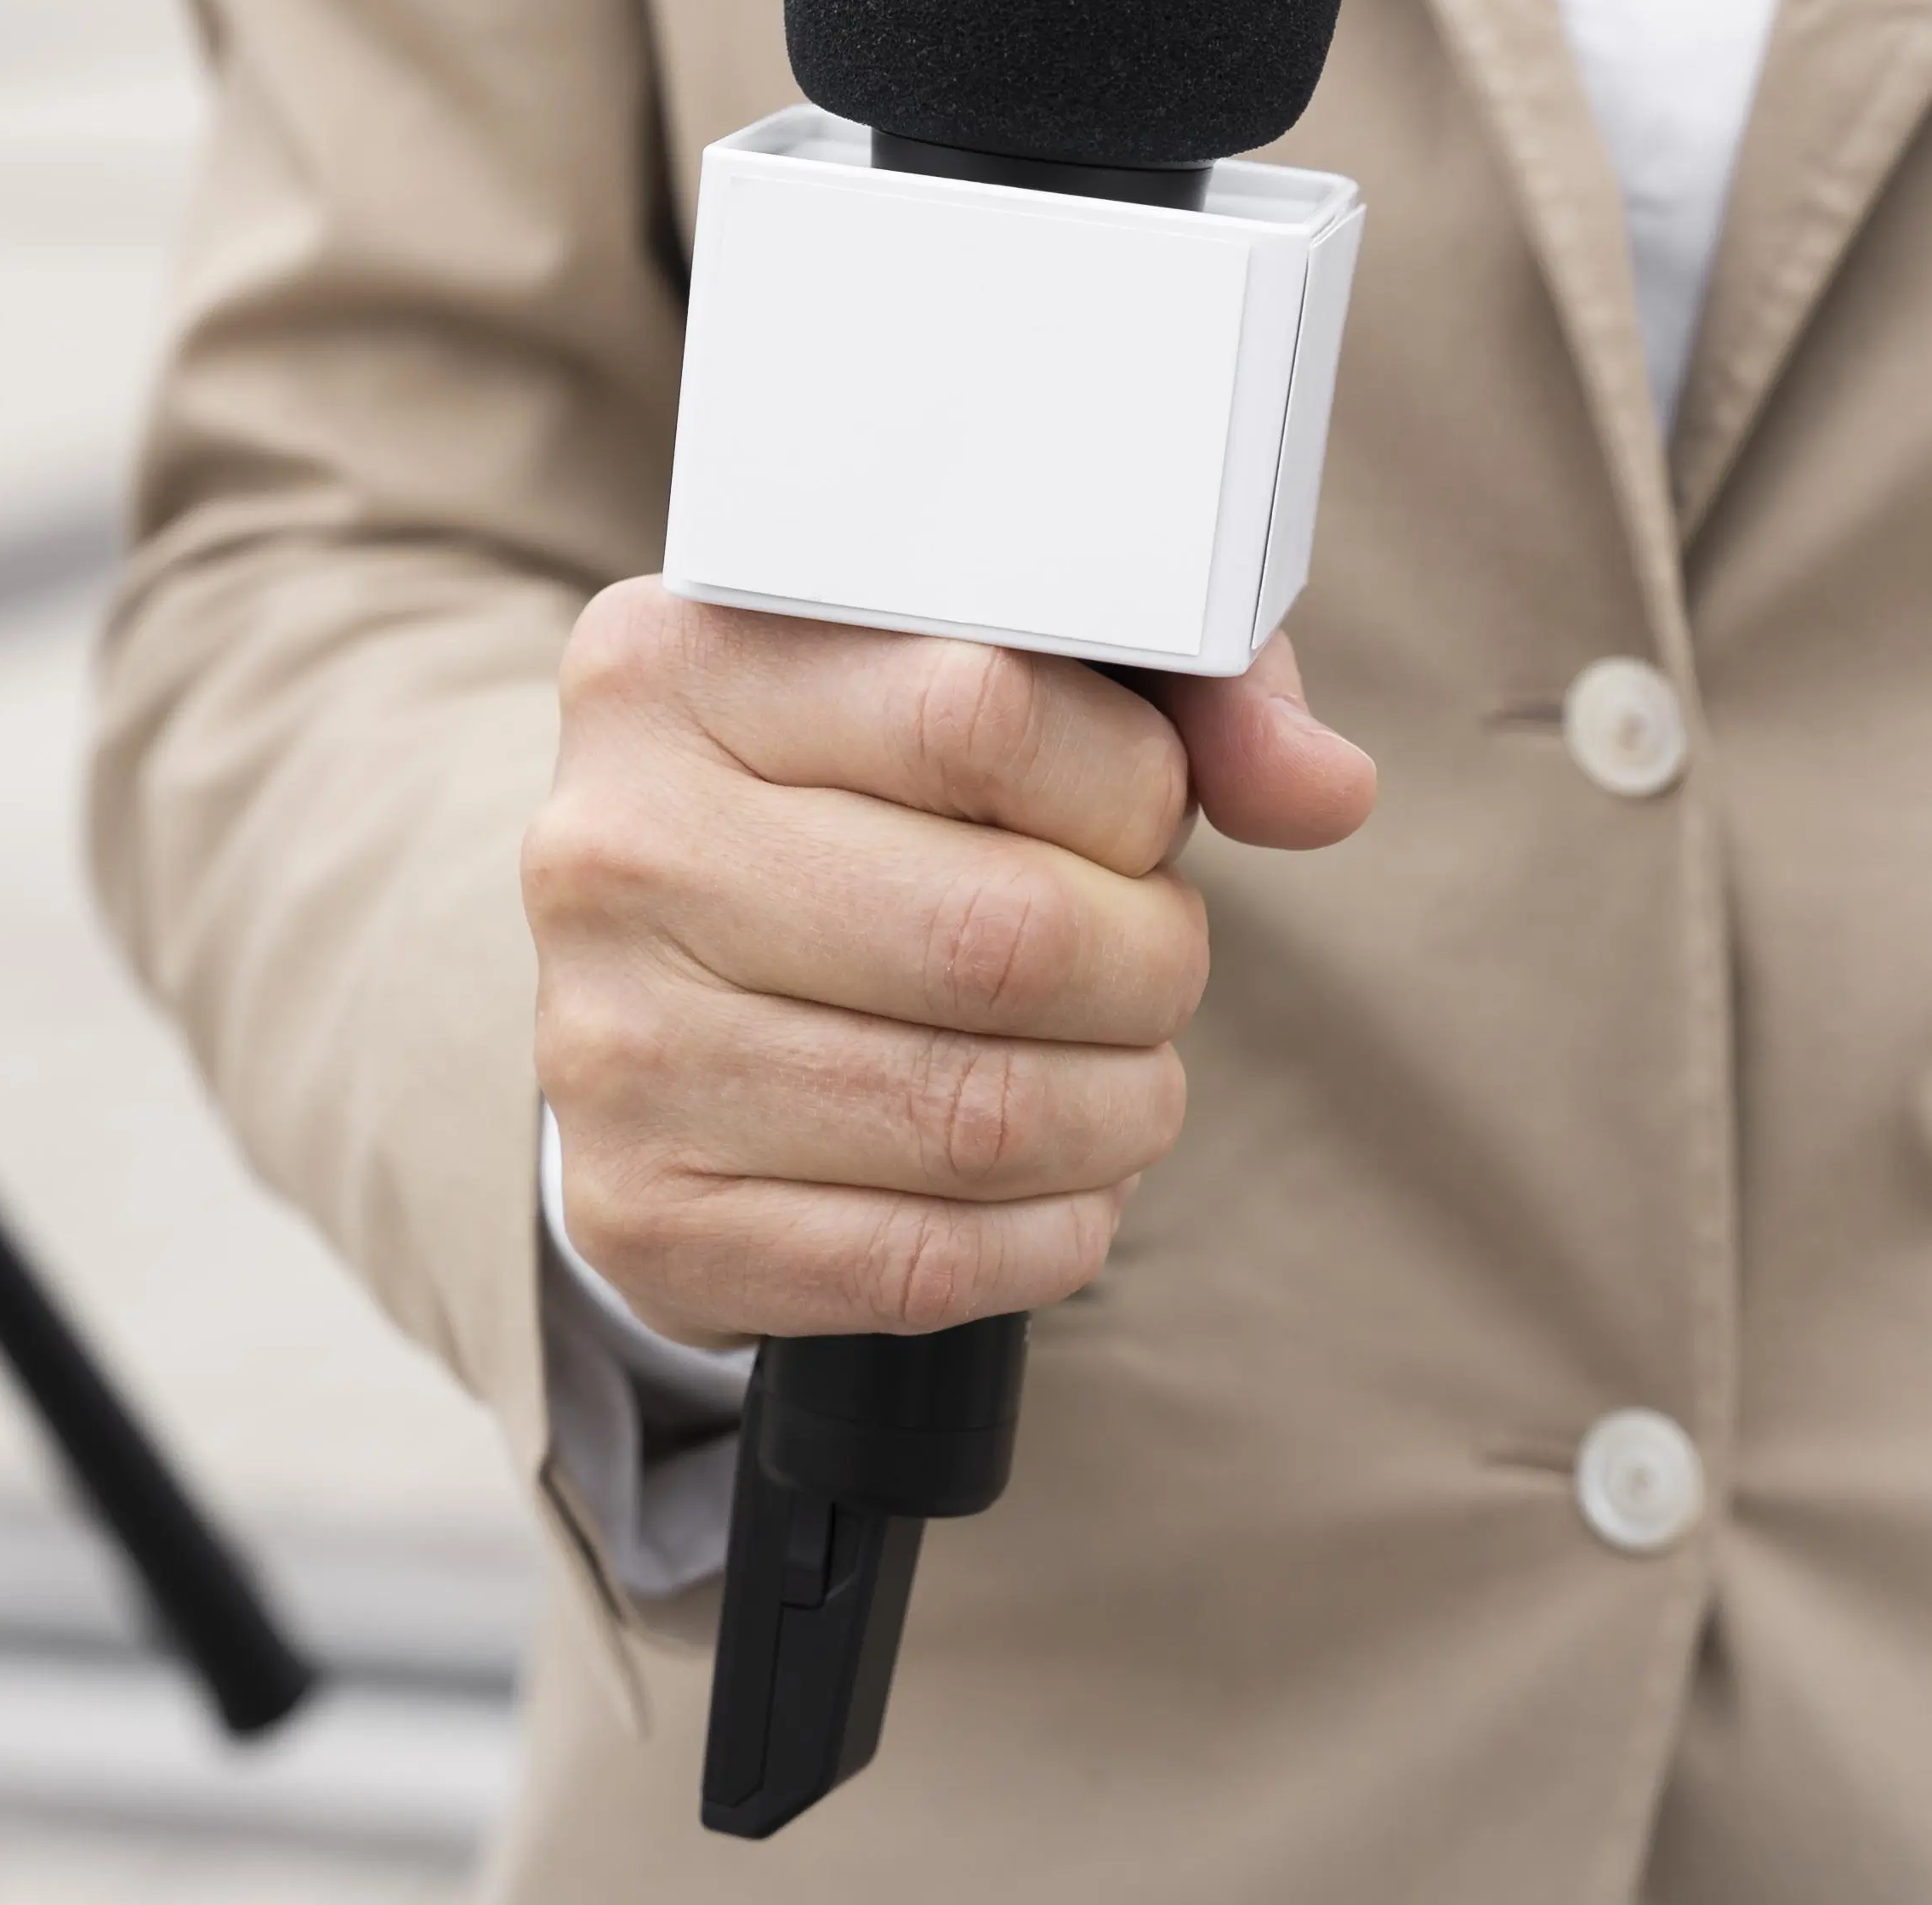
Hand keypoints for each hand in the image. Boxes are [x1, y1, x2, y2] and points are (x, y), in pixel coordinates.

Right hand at [524, 580, 1378, 1349]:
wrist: (655, 989)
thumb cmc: (857, 807)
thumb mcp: (992, 684)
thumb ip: (1173, 695)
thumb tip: (1322, 787)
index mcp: (674, 668)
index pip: (984, 712)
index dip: (1131, 786)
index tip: (1143, 811)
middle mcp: (612, 849)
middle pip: (1001, 933)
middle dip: (1152, 965)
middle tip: (1156, 962)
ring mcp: (609, 1045)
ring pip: (983, 1116)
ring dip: (1123, 1110)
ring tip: (1126, 1072)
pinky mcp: (643, 1216)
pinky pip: (925, 1264)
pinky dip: (1051, 1234)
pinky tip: (1056, 1179)